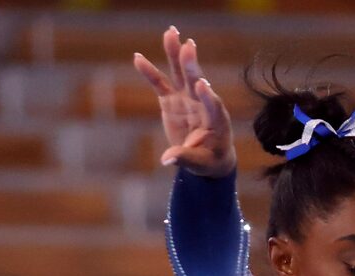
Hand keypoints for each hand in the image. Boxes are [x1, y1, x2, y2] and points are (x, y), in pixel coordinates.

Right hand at [133, 27, 233, 175]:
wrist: (207, 157)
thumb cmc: (209, 161)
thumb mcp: (200, 164)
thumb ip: (185, 158)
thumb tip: (166, 160)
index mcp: (216, 120)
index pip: (213, 105)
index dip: (208, 96)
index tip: (203, 85)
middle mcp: (202, 104)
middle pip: (197, 81)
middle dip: (192, 65)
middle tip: (189, 46)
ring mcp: (186, 98)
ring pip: (180, 73)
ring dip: (175, 54)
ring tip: (171, 33)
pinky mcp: (172, 99)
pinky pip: (159, 83)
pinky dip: (149, 71)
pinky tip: (137, 58)